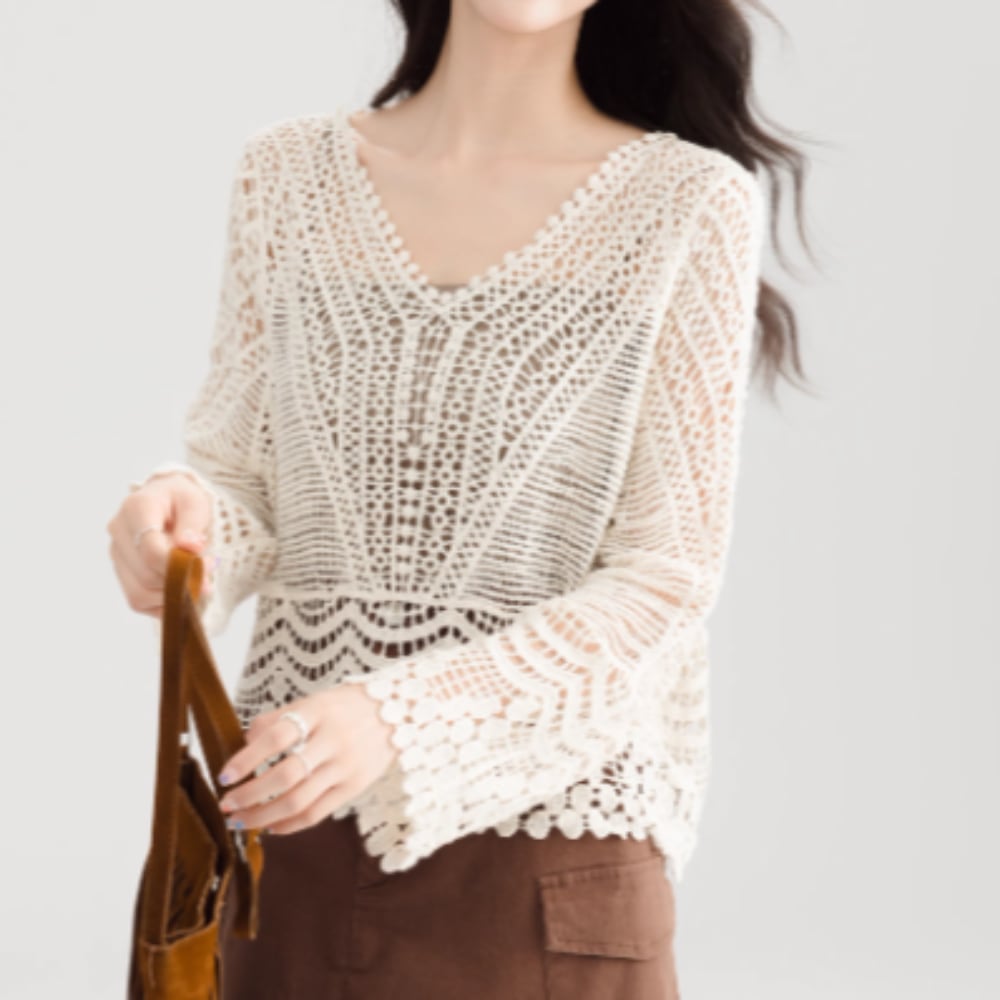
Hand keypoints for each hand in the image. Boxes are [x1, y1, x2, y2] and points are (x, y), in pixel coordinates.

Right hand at [106, 471, 214, 619]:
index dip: (179, 565)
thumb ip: (193, 524)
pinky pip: (138, 601)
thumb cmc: (184, 500)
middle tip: (208, 575)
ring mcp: (117, 553)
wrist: (171, 500)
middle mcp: (119, 531)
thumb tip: (189, 547)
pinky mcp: (121, 572)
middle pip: (146, 574)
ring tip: (196, 580)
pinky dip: (163, 601)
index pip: (151, 550)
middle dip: (180, 580)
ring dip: (173, 593)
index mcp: (136, 508)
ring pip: (140, 592)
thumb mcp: (196, 502)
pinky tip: (181, 588)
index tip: (207, 566)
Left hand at [215, 684, 399, 835]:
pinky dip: (288, 824)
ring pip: (298, 801)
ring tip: (240, 821)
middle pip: (286, 775)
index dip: (246, 759)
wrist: (398, 711)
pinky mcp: (354, 787)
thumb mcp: (312, 701)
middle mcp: (333, 740)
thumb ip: (277, 720)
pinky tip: (270, 826)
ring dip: (263, 816)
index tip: (224, 776)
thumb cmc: (344, 707)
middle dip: (250, 795)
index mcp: (318, 712)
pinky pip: (316, 814)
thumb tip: (243, 745)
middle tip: (226, 804)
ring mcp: (346, 766)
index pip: (276, 737)